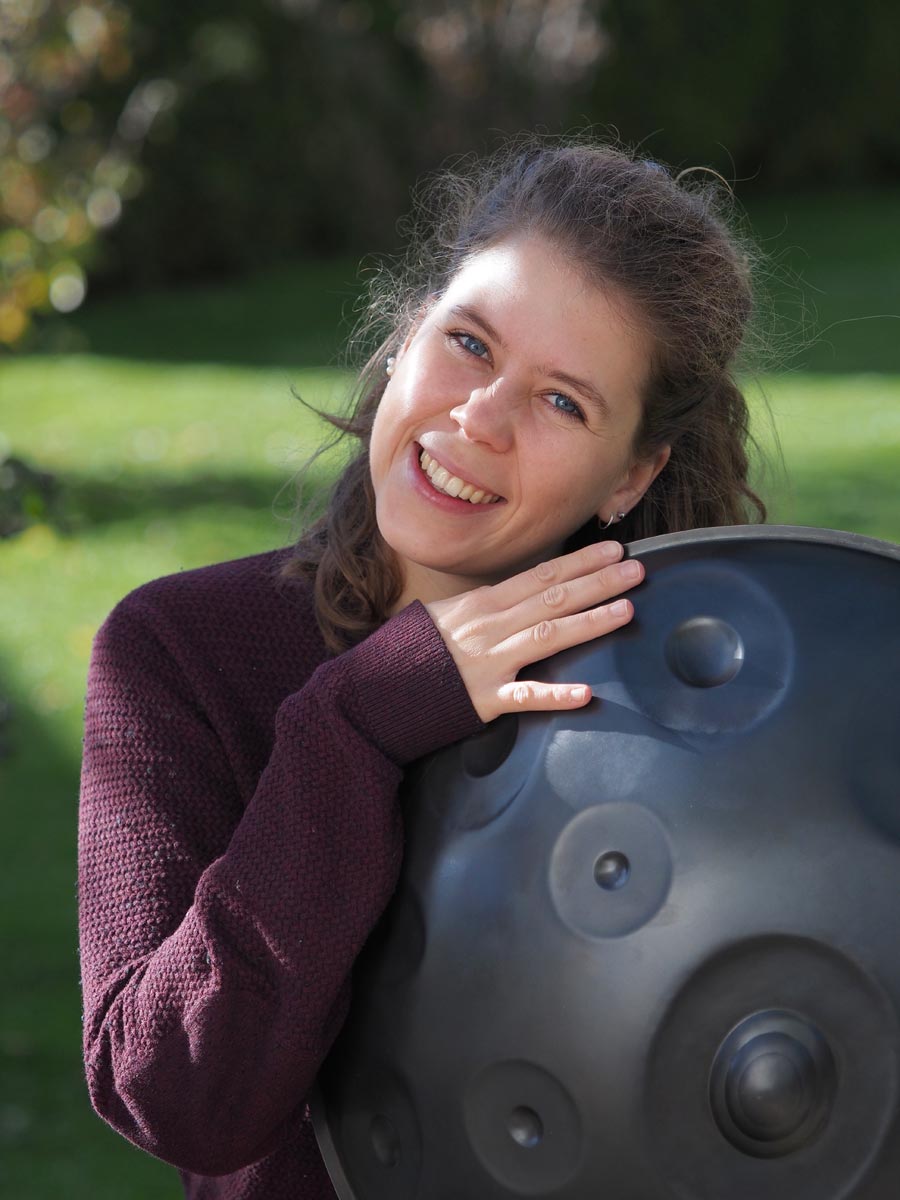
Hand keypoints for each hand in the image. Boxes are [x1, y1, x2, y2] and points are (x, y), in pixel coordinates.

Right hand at [425, 541, 643, 722]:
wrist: (372, 689)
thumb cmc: (410, 652)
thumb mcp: (445, 615)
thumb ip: (485, 607)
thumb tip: (520, 597)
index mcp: (481, 603)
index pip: (540, 575)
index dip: (580, 562)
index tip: (613, 550)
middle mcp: (489, 626)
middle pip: (552, 598)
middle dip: (598, 582)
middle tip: (637, 569)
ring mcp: (488, 662)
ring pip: (547, 635)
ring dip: (590, 621)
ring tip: (627, 610)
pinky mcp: (483, 699)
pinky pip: (524, 696)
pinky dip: (555, 694)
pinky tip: (586, 693)